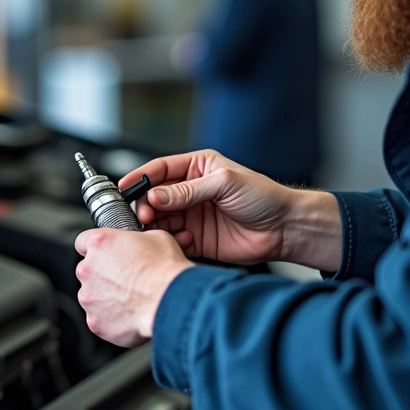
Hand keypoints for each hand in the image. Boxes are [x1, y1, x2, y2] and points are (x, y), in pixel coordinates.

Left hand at [75, 227, 192, 346]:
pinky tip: (131, 312)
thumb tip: (137, 245)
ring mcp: (88, 298)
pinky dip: (112, 317)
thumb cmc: (164, 269)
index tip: (105, 253)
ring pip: (93, 296)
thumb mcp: (155, 237)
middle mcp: (88, 270)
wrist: (169, 299)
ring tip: (132, 297)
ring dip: (107, 296)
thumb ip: (135, 240)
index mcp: (99, 244)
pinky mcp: (95, 321)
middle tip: (127, 278)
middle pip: (88, 270)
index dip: (97, 248)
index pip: (83, 242)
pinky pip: (100, 318)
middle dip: (104, 274)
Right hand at [119, 150, 297, 265]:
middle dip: (145, 205)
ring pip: (161, 219)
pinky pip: (173, 239)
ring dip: (155, 225)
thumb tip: (156, 195)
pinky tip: (183, 240)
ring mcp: (193, 215)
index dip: (140, 178)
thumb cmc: (263, 197)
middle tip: (144, 214)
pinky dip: (171, 241)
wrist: (284, 228)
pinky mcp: (196, 239)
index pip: (160, 169)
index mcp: (197, 167)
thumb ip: (188, 190)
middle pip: (155, 196)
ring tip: (156, 229)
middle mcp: (192, 191)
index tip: (125, 188)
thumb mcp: (224, 183)